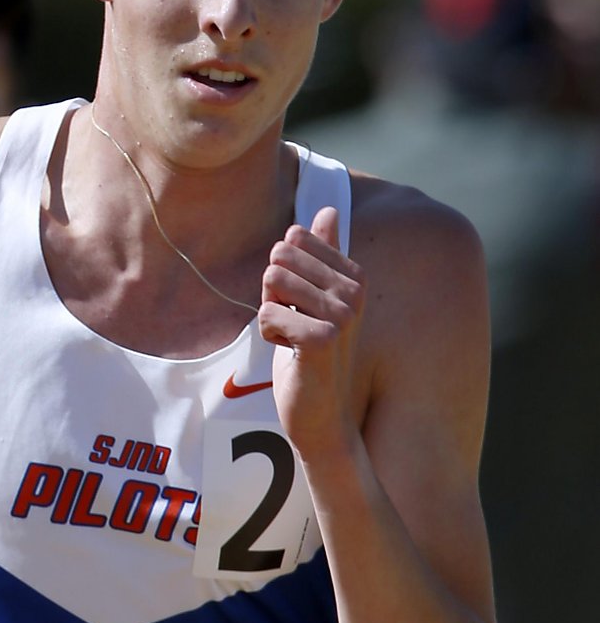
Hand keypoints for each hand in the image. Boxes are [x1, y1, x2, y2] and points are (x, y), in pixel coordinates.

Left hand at [259, 207, 365, 464]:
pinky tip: (291, 353)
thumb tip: (327, 209)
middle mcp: (354, 289)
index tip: (299, 305)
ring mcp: (342, 313)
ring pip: (271, 281)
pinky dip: (269, 334)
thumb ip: (321, 255)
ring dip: (270, 313)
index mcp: (353, 274)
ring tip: (292, 338)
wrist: (320, 413)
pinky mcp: (322, 338)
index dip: (282, 274)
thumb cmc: (311, 355)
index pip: (293, 239)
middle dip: (272, 291)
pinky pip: (267, 313)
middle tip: (291, 323)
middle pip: (279, 257)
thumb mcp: (314, 299)